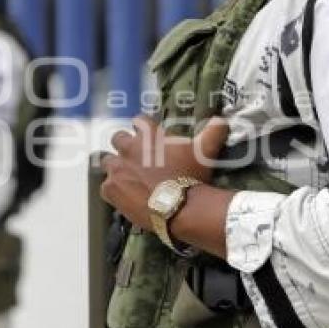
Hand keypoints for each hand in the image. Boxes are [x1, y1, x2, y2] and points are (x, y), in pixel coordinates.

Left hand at [100, 115, 228, 230]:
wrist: (179, 208)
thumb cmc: (191, 175)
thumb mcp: (205, 151)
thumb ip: (213, 131)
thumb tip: (222, 120)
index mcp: (148, 134)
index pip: (139, 121)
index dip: (144, 128)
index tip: (150, 138)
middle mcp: (127, 147)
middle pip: (117, 138)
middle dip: (125, 146)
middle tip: (137, 159)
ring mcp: (116, 168)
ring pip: (108, 162)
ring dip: (116, 167)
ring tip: (129, 179)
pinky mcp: (110, 189)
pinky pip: (106, 186)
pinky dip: (114, 190)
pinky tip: (126, 197)